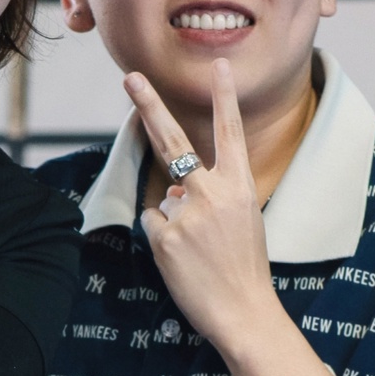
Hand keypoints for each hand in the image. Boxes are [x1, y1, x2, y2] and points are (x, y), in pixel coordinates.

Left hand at [133, 58, 282, 360]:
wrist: (243, 310)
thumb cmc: (244, 268)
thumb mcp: (241, 222)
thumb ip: (207, 198)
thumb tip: (171, 190)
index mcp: (240, 186)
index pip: (230, 132)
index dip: (223, 97)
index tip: (218, 65)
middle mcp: (212, 192)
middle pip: (173, 139)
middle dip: (149, 105)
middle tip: (130, 77)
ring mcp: (186, 213)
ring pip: (163, 199)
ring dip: (174, 221)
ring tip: (199, 253)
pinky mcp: (165, 236)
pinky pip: (154, 225)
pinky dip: (163, 241)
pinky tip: (184, 260)